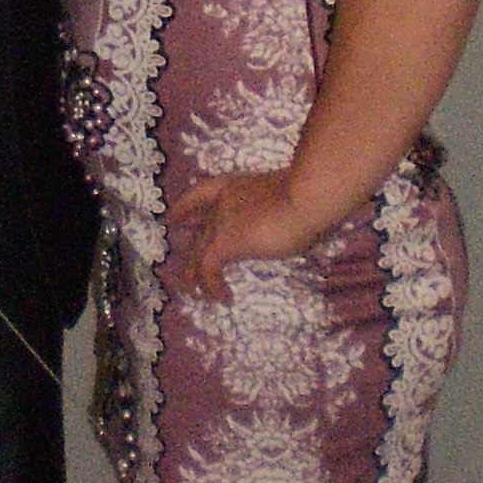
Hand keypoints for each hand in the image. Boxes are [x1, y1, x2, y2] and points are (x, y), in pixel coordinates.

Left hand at [170, 169, 313, 301]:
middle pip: (199, 231)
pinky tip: (224, 298)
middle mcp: (223, 200)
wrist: (310, 196)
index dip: (184, 207)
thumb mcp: (289, 199)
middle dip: (191, 253)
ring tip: (200, 295)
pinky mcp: (225, 242)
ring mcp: (221, 220)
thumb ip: (278, 210)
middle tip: (187, 274)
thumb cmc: (311, 194)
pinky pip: (208, 269)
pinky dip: (212, 286)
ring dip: (196, 276)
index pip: (200, 193)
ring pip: (197, 252)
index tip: (172, 219)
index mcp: (237, 184)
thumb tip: (287, 224)